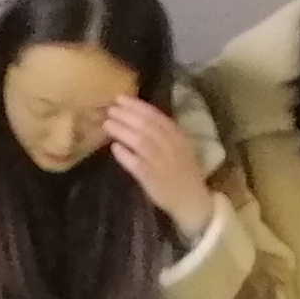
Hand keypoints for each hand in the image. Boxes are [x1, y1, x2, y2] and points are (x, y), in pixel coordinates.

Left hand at [101, 98, 217, 239]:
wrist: (192, 200)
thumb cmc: (182, 171)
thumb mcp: (178, 147)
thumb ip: (162, 133)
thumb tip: (135, 116)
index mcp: (178, 137)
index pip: (156, 116)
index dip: (137, 106)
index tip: (121, 98)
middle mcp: (171, 147)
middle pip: (146, 126)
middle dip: (126, 115)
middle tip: (110, 109)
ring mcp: (162, 163)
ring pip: (140, 141)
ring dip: (122, 130)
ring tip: (107, 124)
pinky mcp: (152, 179)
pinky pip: (136, 164)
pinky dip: (125, 155)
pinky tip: (114, 148)